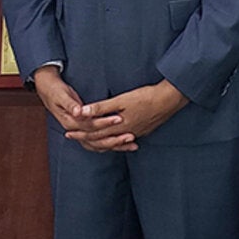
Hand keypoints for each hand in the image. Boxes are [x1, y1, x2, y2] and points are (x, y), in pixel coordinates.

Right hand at [30, 66, 130, 150]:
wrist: (47, 89)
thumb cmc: (55, 90)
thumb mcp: (61, 95)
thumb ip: (71, 104)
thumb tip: (78, 112)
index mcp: (69, 122)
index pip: (90, 126)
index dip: (104, 123)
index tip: (119, 118)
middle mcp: (75, 130)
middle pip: (97, 139)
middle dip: (114, 138)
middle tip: (130, 135)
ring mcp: (79, 132)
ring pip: (99, 143)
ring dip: (115, 144)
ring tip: (132, 144)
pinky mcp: (84, 130)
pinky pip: (99, 141)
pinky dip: (111, 143)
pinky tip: (124, 144)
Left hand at [68, 80, 189, 152]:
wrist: (169, 100)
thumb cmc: (145, 97)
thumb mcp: (121, 100)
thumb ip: (101, 107)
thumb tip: (82, 112)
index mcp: (118, 126)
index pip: (94, 133)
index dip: (80, 133)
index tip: (68, 132)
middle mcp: (125, 133)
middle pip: (101, 139)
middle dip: (86, 138)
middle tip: (72, 137)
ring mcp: (135, 133)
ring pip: (113, 142)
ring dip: (100, 141)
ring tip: (91, 140)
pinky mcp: (142, 131)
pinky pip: (124, 140)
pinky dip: (115, 142)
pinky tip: (115, 141)